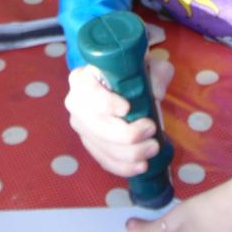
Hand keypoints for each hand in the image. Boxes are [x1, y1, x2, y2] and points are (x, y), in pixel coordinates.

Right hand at [65, 55, 173, 176]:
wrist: (124, 84)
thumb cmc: (133, 72)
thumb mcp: (149, 65)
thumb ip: (156, 73)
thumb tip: (156, 94)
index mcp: (83, 78)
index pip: (88, 93)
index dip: (106, 103)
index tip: (127, 108)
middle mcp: (75, 103)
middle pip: (96, 126)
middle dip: (126, 134)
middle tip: (151, 129)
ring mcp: (81, 127)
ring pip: (102, 146)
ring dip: (129, 153)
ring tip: (153, 147)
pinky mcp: (90, 144)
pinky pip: (103, 160)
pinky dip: (123, 166)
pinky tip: (141, 166)